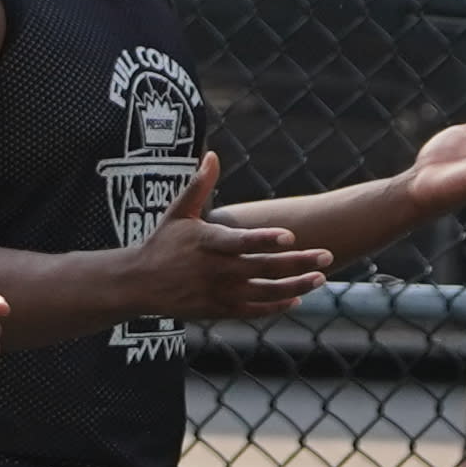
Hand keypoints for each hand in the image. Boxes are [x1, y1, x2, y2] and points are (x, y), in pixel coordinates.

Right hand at [122, 151, 332, 321]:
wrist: (138, 284)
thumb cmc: (161, 243)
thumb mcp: (178, 213)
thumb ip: (199, 185)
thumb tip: (211, 154)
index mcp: (206, 242)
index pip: (240, 241)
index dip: (264, 239)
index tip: (290, 236)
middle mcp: (215, 270)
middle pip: (262, 268)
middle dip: (297, 263)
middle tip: (327, 255)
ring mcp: (217, 293)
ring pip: (263, 292)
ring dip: (294, 287)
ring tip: (321, 279)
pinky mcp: (217, 310)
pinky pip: (251, 312)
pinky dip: (274, 307)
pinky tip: (296, 299)